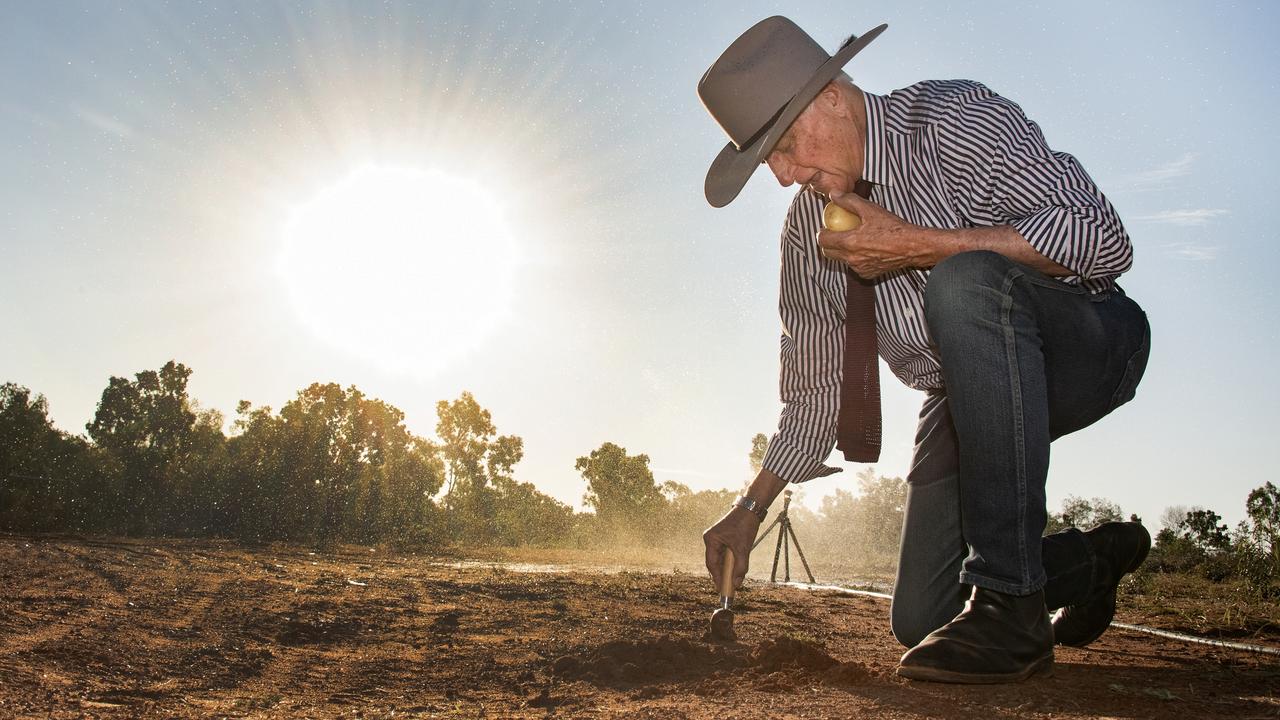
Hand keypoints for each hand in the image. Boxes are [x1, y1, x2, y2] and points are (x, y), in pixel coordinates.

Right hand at [703, 506, 759, 592]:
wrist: (751, 509)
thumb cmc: (745, 525)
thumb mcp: (743, 548)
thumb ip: (741, 567)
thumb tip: (737, 584)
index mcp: (711, 539)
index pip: (711, 563)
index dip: (716, 577)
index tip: (721, 589)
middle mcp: (711, 538)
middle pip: (714, 562)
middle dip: (721, 575)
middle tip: (727, 589)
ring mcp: (716, 538)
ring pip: (720, 558)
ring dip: (726, 569)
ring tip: (731, 583)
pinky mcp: (723, 537)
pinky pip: (724, 553)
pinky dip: (729, 562)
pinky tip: (734, 571)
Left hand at [816, 191, 933, 277]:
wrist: (912, 247)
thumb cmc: (893, 228)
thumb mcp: (870, 210)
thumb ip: (849, 201)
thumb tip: (833, 195)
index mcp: (849, 243)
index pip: (823, 241)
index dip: (822, 233)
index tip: (826, 227)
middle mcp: (851, 259)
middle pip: (828, 253)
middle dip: (828, 244)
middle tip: (835, 234)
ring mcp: (859, 268)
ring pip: (842, 260)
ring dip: (842, 251)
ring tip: (852, 240)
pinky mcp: (868, 274)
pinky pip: (855, 267)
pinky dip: (856, 259)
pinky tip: (865, 249)